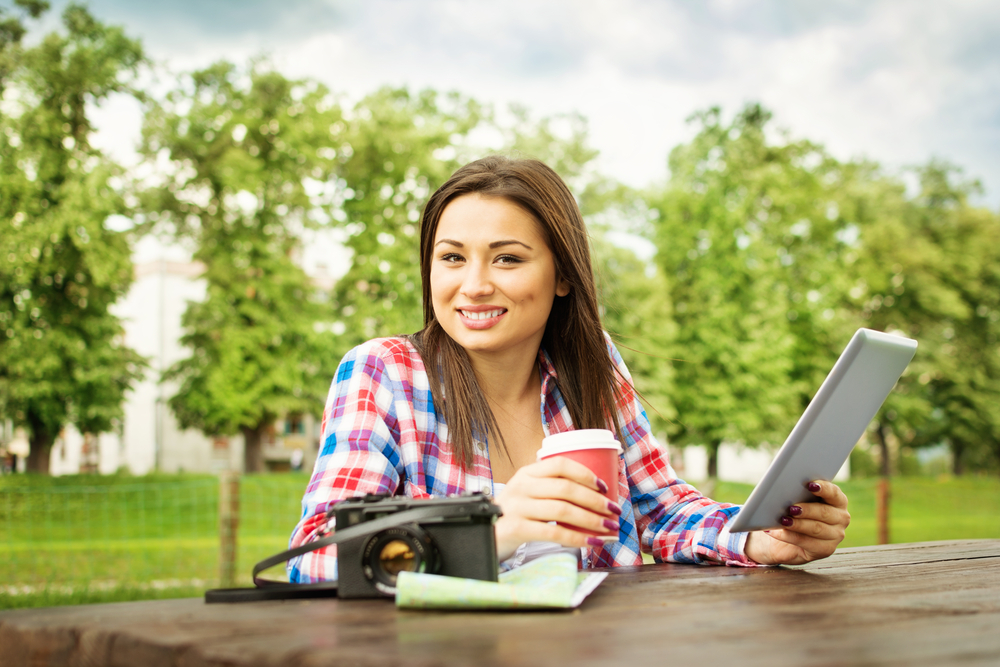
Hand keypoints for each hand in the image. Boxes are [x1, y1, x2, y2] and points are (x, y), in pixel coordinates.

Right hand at [492, 457, 620, 560]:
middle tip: (614, 511)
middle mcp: (521, 486)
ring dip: (592, 520)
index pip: (560, 464)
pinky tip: (592, 542)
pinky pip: (554, 532)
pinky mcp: (516, 528)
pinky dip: (577, 538)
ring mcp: (517, 507)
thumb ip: (550, 488)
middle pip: (566, 488)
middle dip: (596, 501)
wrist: (486, 535)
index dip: (585, 474)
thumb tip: (595, 494)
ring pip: (563, 510)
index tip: (604, 486)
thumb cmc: (514, 515)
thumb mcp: (527, 494)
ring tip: (609, 528)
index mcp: (527, 473)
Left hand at [744, 480, 849, 565]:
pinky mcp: (826, 550)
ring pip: (816, 528)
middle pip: (824, 512)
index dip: (823, 488)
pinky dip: (788, 536)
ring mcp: (836, 535)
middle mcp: (841, 518)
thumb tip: (783, 489)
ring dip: (797, 524)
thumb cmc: (794, 513)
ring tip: (782, 520)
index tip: (810, 485)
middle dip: (806, 510)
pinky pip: (806, 542)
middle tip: (791, 508)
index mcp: (837, 500)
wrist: (786, 539)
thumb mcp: (797, 500)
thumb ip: (797, 493)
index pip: (833, 493)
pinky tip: (775, 532)